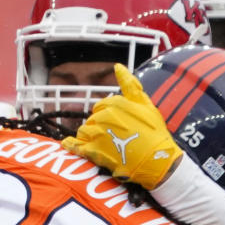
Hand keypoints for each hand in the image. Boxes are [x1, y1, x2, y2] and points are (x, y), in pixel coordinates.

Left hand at [62, 63, 182, 188]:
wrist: (156, 159)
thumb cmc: (154, 132)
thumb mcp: (145, 103)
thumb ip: (130, 84)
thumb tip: (117, 66)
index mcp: (115, 103)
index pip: (101, 106)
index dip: (106, 114)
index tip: (115, 123)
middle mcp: (103, 116)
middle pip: (92, 119)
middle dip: (99, 126)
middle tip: (111, 136)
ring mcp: (96, 133)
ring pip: (84, 131)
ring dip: (89, 136)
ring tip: (101, 144)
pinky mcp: (93, 150)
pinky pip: (76, 146)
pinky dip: (71, 144)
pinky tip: (68, 144)